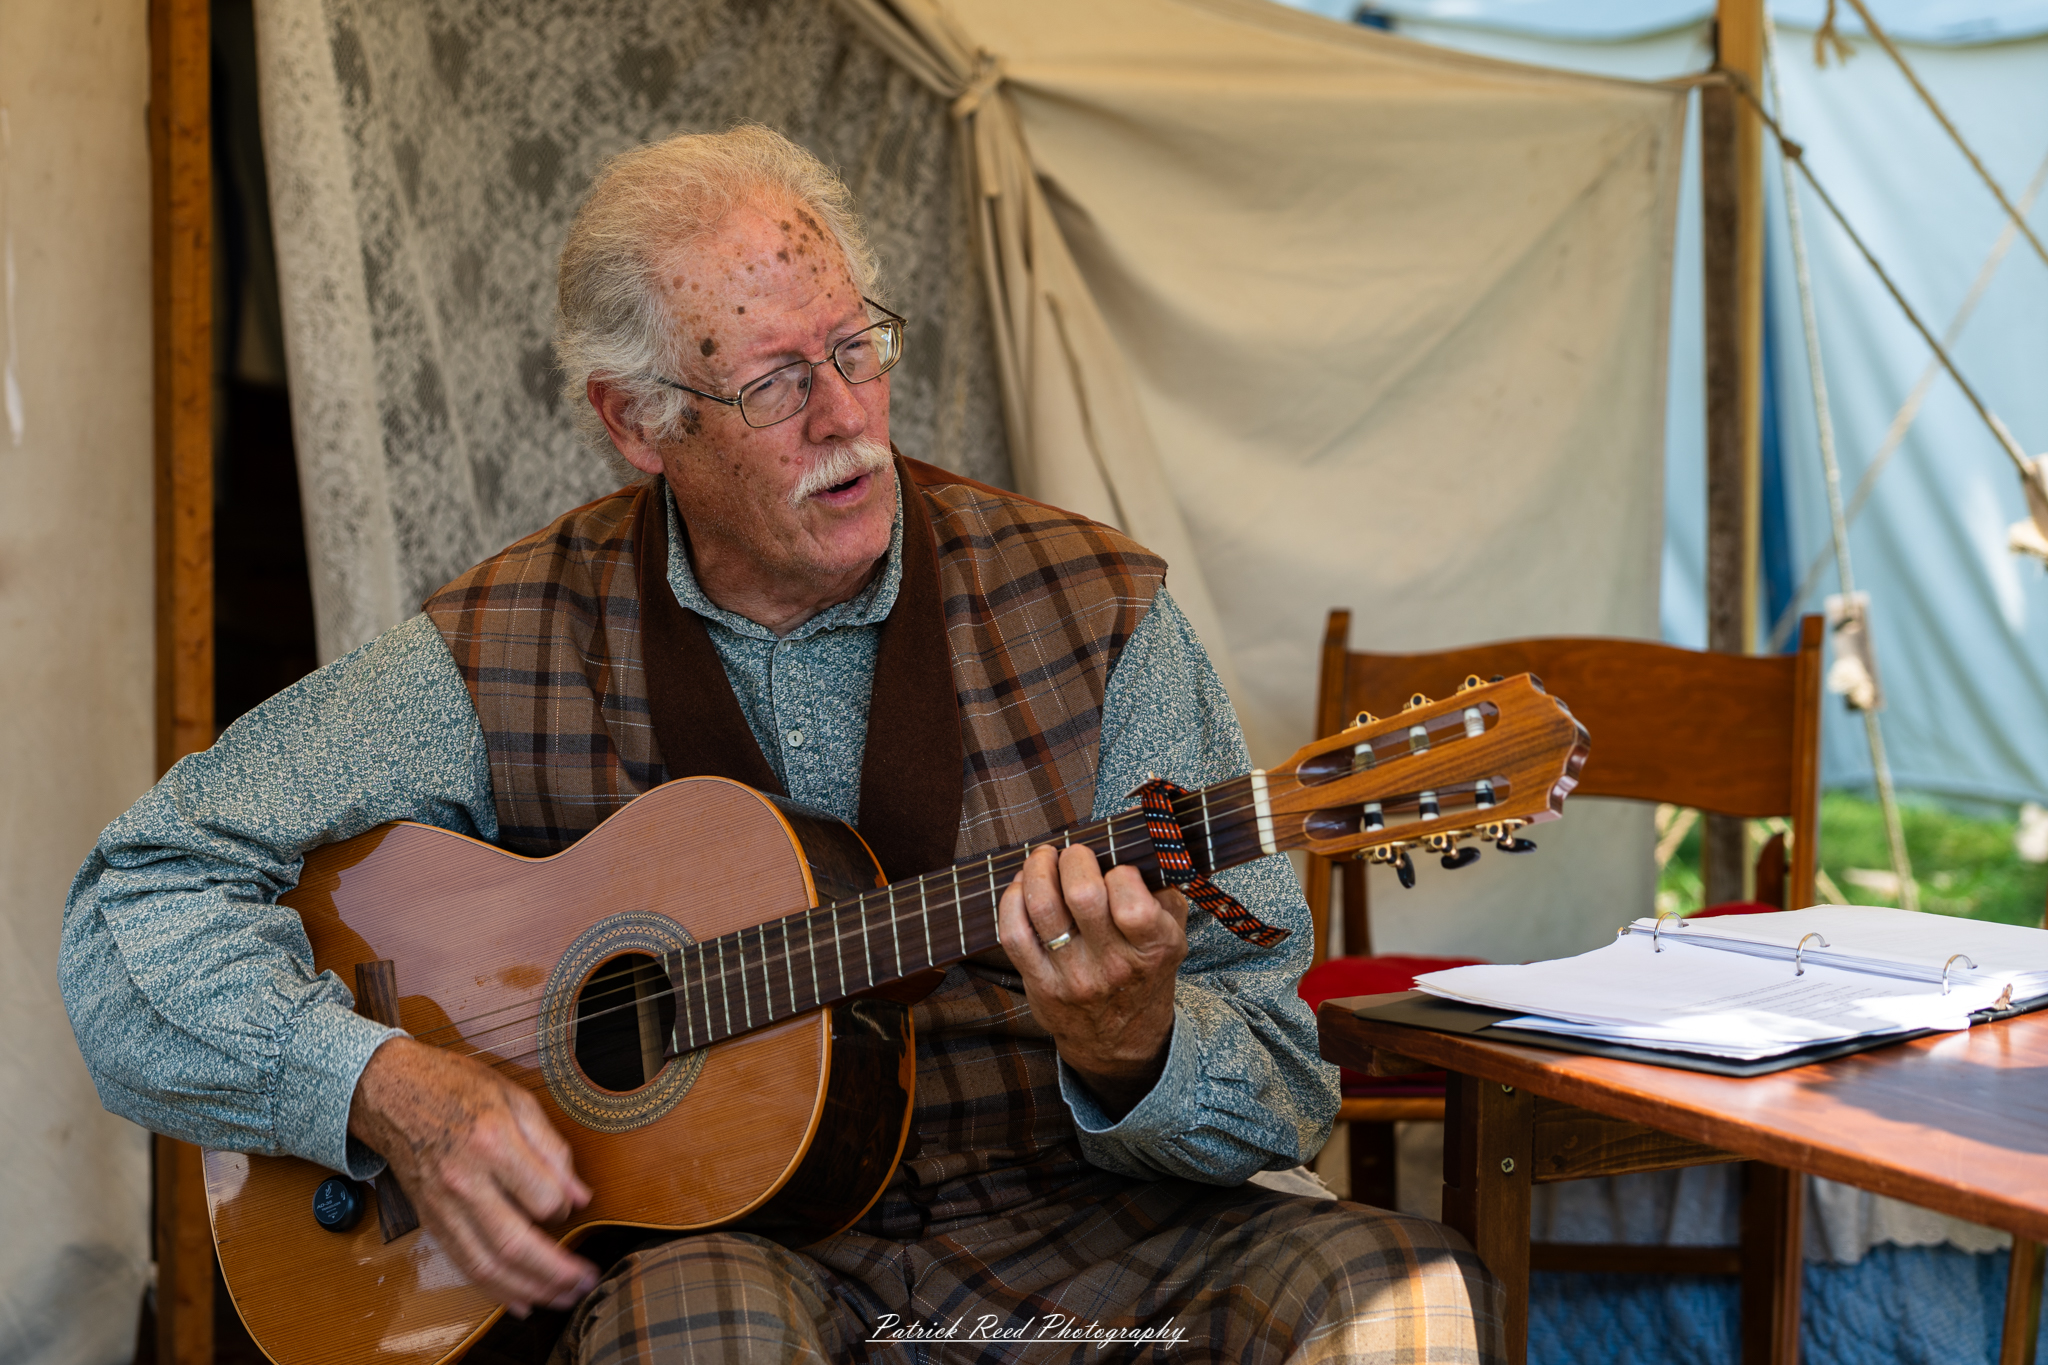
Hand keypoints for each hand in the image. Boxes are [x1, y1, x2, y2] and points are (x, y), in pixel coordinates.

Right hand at [347, 1036, 596, 1314]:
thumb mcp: (515, 1099)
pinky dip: (494, 1290)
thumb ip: (551, 1148)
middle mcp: (465, 1181)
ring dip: (529, 1290)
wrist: (392, 1092)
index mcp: (492, 1142)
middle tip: (586, 1282)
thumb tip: (579, 1195)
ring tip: (563, 1299)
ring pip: (488, 1265)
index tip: (572, 1206)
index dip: (565, 1208)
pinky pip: (464, 1265)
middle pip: (514, 1244)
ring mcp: (444, 1206)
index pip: (541, 1197)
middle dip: (556, 1272)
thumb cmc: (457, 1089)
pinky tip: (520, 1302)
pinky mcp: (432, 1222)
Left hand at [998, 844, 1188, 1118]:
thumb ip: (1164, 893)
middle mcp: (1113, 965)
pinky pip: (1013, 933)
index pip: (1129, 896)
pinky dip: (1012, 900)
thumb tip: (1138, 848)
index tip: (1116, 870)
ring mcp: (1072, 976)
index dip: (1118, 870)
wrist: (1120, 1038)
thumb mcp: (1173, 936)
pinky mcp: (1039, 983)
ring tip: (1044, 858)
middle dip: (1074, 858)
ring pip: (1042, 906)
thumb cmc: (1145, 971)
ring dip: (1038, 869)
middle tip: (1075, 854)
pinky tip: (1022, 887)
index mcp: (1152, 948)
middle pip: (1082, 893)